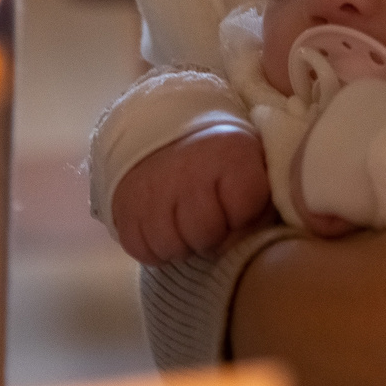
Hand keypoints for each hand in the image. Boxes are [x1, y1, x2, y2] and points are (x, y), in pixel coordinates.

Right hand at [109, 127, 274, 263]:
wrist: (163, 134)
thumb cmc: (217, 163)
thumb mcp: (251, 167)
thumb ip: (261, 203)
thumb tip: (248, 242)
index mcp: (228, 154)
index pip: (245, 208)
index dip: (244, 215)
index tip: (236, 204)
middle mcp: (187, 169)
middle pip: (206, 234)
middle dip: (211, 234)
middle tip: (208, 217)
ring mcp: (152, 189)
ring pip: (172, 248)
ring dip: (182, 244)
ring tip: (185, 224)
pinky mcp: (125, 206)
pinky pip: (143, 251)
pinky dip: (154, 248)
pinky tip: (163, 226)